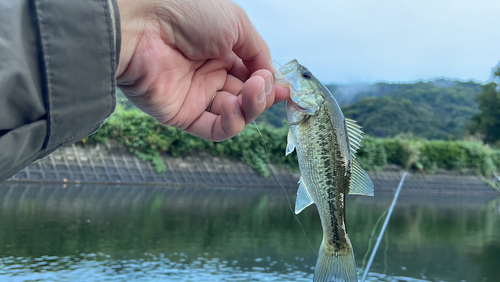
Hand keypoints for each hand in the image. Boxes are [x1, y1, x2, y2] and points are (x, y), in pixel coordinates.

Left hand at [115, 0, 289, 141]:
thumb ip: (259, 52)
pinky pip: (214, 129)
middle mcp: (208, 75)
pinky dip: (231, 122)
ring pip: (234, 116)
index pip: (251, 76)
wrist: (144, 23)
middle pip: (245, 98)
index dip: (269, 84)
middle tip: (264, 86)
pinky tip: (233, 104)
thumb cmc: (188, 13)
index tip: (284, 89)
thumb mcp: (236, 24)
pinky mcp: (181, 116)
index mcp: (221, 52)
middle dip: (262, 95)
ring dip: (250, 107)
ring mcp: (195, 96)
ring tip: (251, 91)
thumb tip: (270, 76)